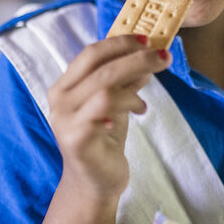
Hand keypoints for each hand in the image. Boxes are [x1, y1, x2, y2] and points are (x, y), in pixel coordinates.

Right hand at [47, 34, 169, 199]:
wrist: (94, 184)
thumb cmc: (103, 140)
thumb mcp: (117, 104)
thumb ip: (126, 81)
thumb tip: (149, 56)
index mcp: (65, 86)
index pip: (91, 53)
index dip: (119, 43)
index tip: (147, 39)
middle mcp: (59, 100)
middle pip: (100, 67)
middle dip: (136, 58)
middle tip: (164, 56)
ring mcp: (65, 120)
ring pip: (104, 87)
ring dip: (133, 86)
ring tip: (144, 101)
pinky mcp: (76, 139)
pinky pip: (105, 112)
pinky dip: (127, 105)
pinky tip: (139, 112)